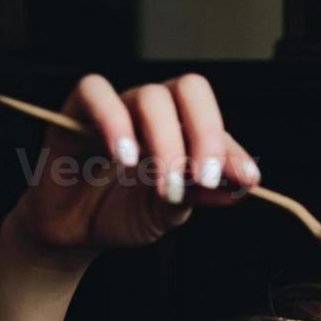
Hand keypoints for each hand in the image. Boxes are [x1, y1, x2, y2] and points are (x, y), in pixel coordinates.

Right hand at [9, 72, 261, 261]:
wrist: (74, 232)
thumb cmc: (122, 214)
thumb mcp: (168, 212)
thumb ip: (199, 195)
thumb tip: (238, 187)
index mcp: (182, 131)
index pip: (215, 123)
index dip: (232, 148)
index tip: (246, 180)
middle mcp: (154, 112)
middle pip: (189, 89)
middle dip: (205, 133)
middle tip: (204, 176)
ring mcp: (118, 107)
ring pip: (150, 95)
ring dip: (165, 142)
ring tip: (164, 184)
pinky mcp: (77, 110)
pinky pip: (95, 91)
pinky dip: (114, 121)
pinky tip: (124, 157)